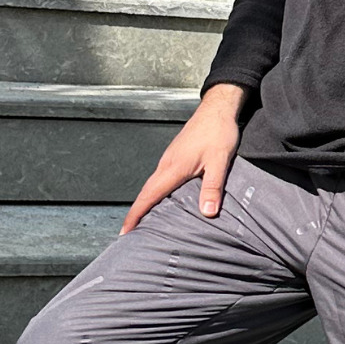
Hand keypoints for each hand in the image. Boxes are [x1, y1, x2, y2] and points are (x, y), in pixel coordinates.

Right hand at [120, 84, 247, 233]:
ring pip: (153, 186)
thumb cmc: (218, 131)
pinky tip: (163, 202)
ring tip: (143, 224)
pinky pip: (161, 180)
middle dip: (135, 214)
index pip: (148, 196)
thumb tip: (208, 212)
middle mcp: (166, 164)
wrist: (217, 108)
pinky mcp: (176, 158)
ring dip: (145, 204)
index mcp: (173, 168)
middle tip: (129, 234)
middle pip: (146, 193)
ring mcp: (169, 160)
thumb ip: (212, 187)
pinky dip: (156, 194)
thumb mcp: (220, 161)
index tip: (124, 232)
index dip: (135, 215)